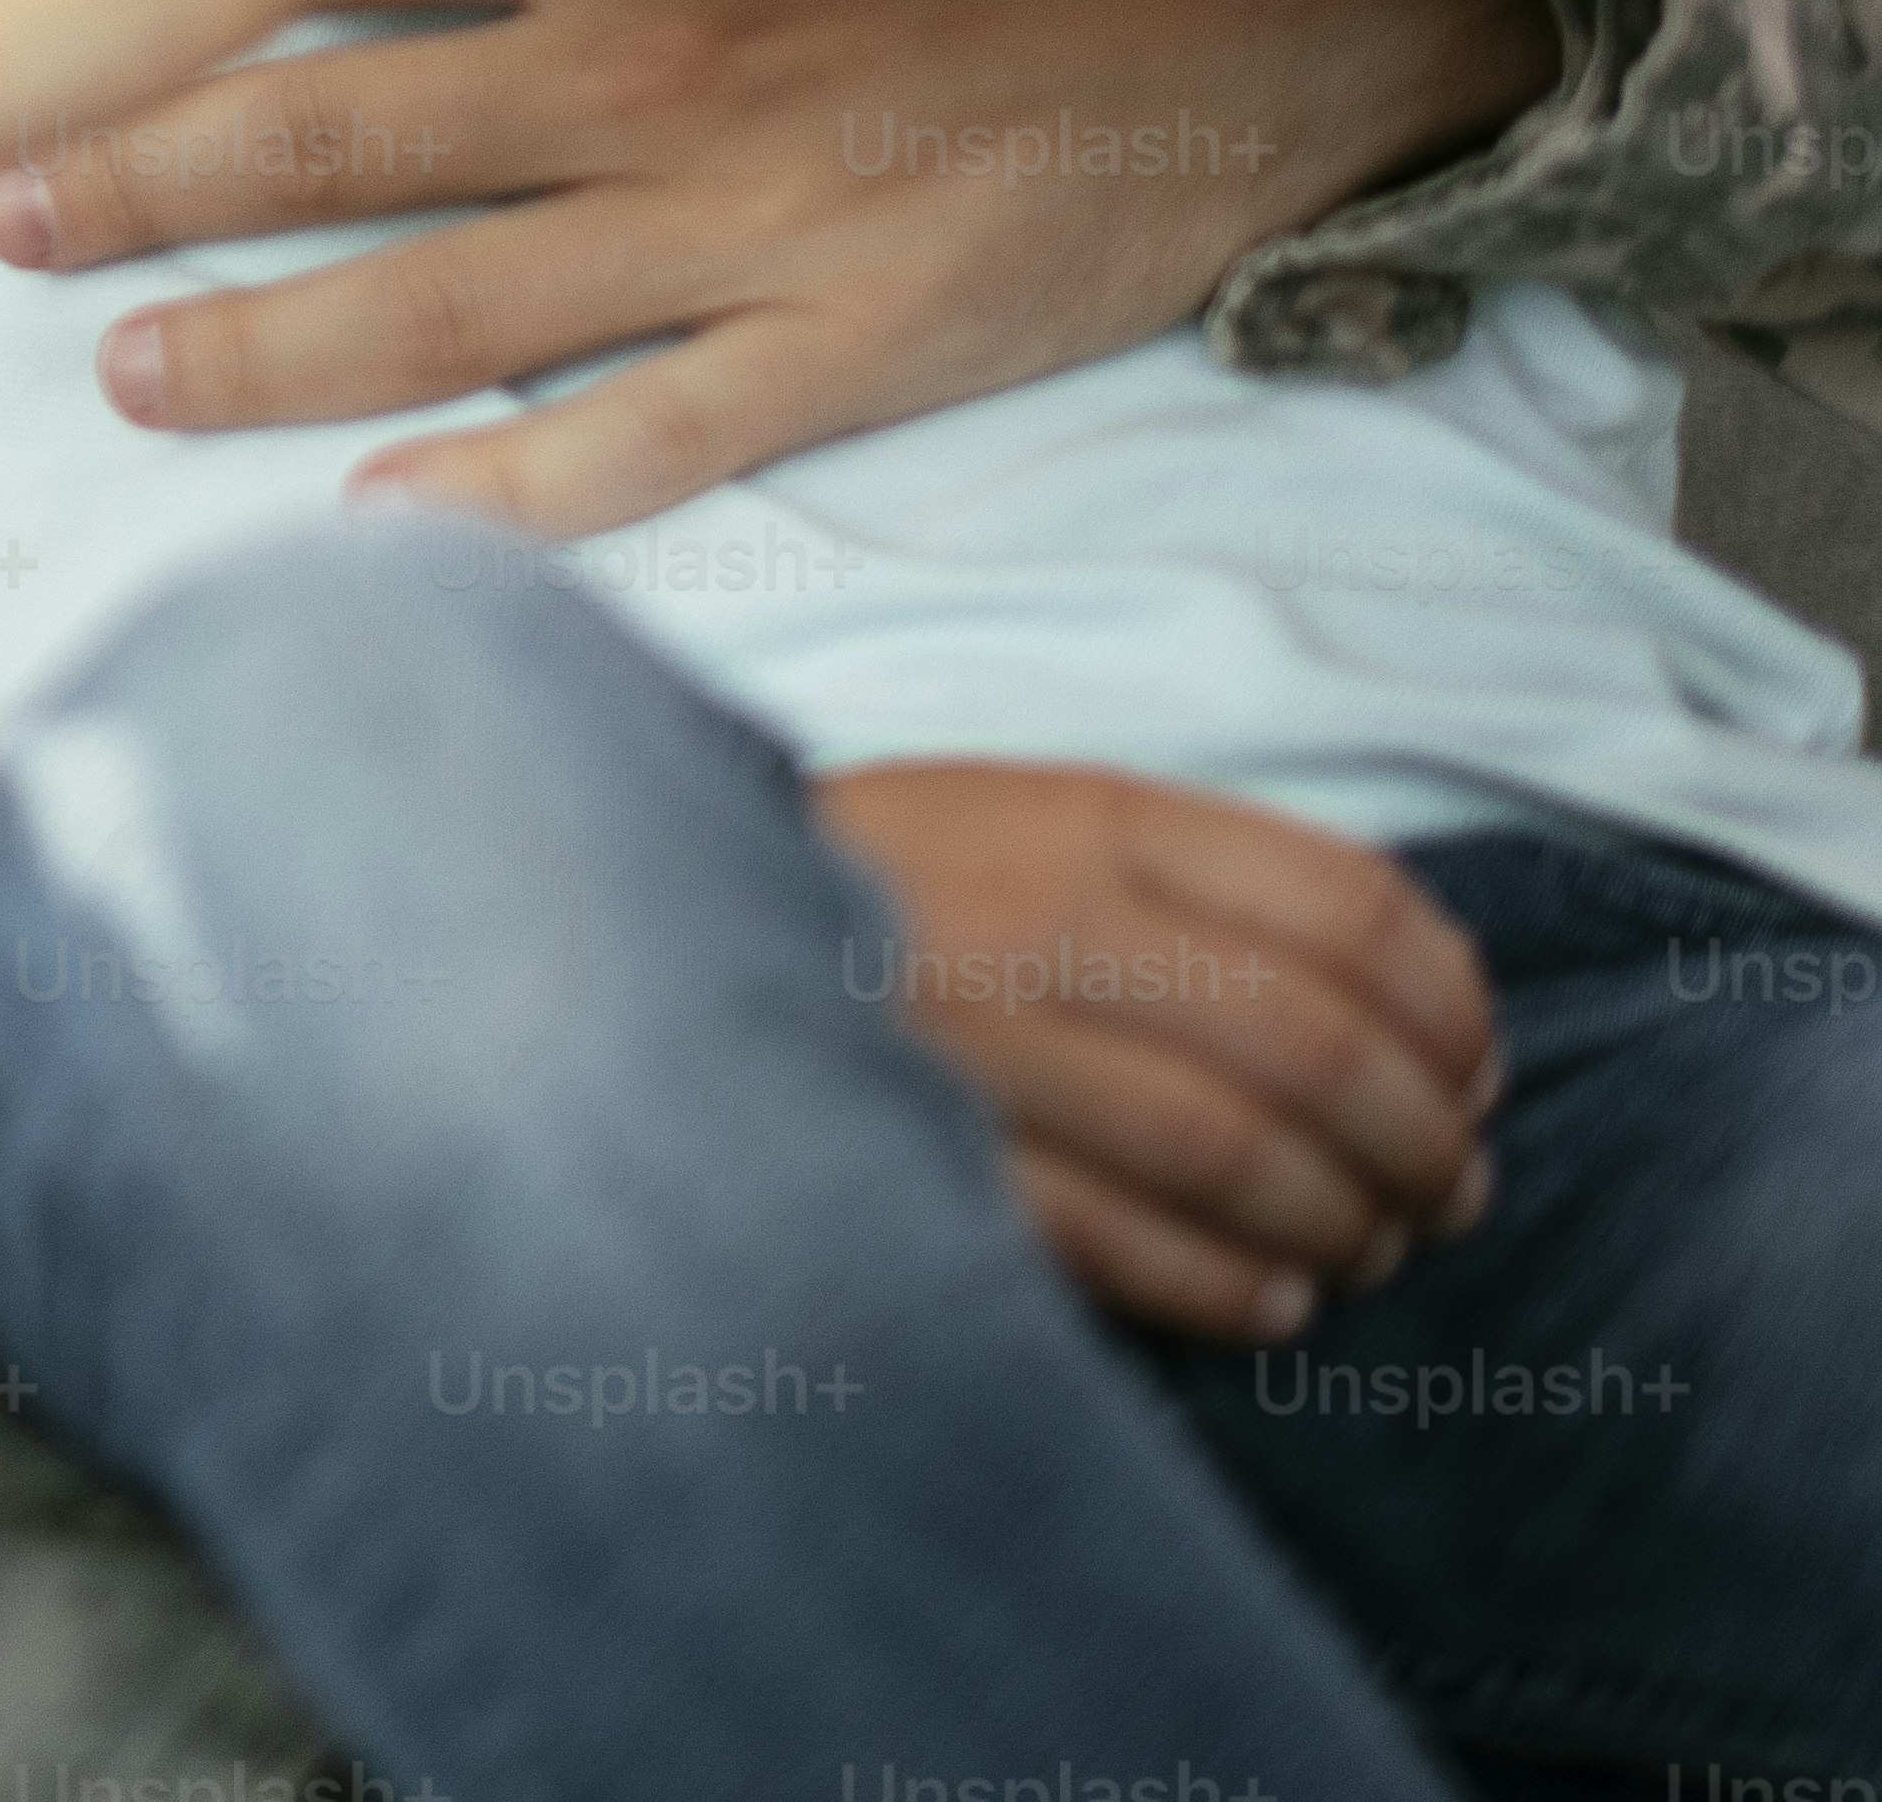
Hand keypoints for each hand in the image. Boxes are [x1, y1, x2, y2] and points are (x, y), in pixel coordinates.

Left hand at [0, 0, 1560, 533]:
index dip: (156, 2)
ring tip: (119, 376)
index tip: (12, 37)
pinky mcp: (876, 344)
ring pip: (460, 307)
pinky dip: (516, 498)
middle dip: (152, 187)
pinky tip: (384, 532)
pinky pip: (663, 443)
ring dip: (272, 351)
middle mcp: (668, 70)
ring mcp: (769, 225)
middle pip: (347, 143)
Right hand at [809, 761, 1497, 1343]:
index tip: (1476, 1070)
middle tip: (1451, 1191)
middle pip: (1312, 1043)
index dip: (1452, 1005)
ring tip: (1370, 1248)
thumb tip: (1416, 1002)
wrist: (640, 925)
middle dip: (1420, 1140)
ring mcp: (971, 1041)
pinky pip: (1122, 1242)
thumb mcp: (1030, 815)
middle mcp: (1034, 918)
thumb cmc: (888, 889)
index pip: (1346, 906)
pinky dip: (1230, 1286)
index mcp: (1079, 818)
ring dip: (1341, 1222)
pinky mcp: (919, 1153)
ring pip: (1232, 1152)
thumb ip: (1201, 877)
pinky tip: (1274, 1300)